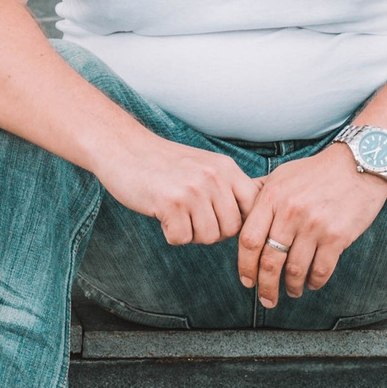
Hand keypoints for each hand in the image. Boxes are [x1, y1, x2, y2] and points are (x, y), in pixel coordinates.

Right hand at [92, 132, 259, 245]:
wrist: (125, 148)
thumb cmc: (164, 163)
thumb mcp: (205, 165)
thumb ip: (230, 186)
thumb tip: (261, 212)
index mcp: (226, 168)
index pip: (254, 208)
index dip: (240, 222)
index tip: (220, 220)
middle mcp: (214, 177)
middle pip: (231, 229)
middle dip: (212, 232)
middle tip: (191, 218)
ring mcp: (193, 190)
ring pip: (208, 237)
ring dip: (190, 234)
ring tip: (176, 215)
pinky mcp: (170, 203)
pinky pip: (181, 239)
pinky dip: (170, 234)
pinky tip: (162, 215)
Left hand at [238, 145, 386, 306]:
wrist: (359, 164)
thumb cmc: (317, 171)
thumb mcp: (282, 175)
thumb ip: (260, 196)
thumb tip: (238, 215)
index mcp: (272, 198)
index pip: (249, 240)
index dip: (245, 266)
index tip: (247, 281)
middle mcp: (290, 213)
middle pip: (269, 261)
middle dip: (266, 286)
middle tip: (267, 299)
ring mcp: (314, 226)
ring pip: (295, 270)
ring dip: (291, 287)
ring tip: (292, 291)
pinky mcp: (337, 236)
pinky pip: (321, 270)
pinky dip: (315, 282)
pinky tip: (312, 283)